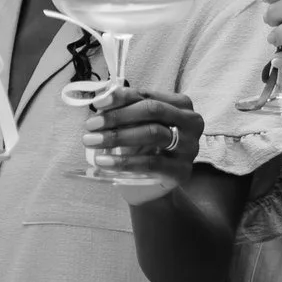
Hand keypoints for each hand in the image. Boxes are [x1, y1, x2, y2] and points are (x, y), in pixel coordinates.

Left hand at [72, 80, 207, 188]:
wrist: (155, 184)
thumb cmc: (146, 147)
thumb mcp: (137, 125)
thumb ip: (125, 110)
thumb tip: (100, 98)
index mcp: (181, 105)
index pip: (148, 96)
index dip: (121, 97)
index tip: (97, 104)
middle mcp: (191, 122)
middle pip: (152, 111)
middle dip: (118, 116)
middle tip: (91, 125)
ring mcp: (189, 147)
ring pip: (152, 134)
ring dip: (118, 136)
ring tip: (92, 141)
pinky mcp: (182, 170)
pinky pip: (150, 163)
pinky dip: (124, 161)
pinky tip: (103, 162)